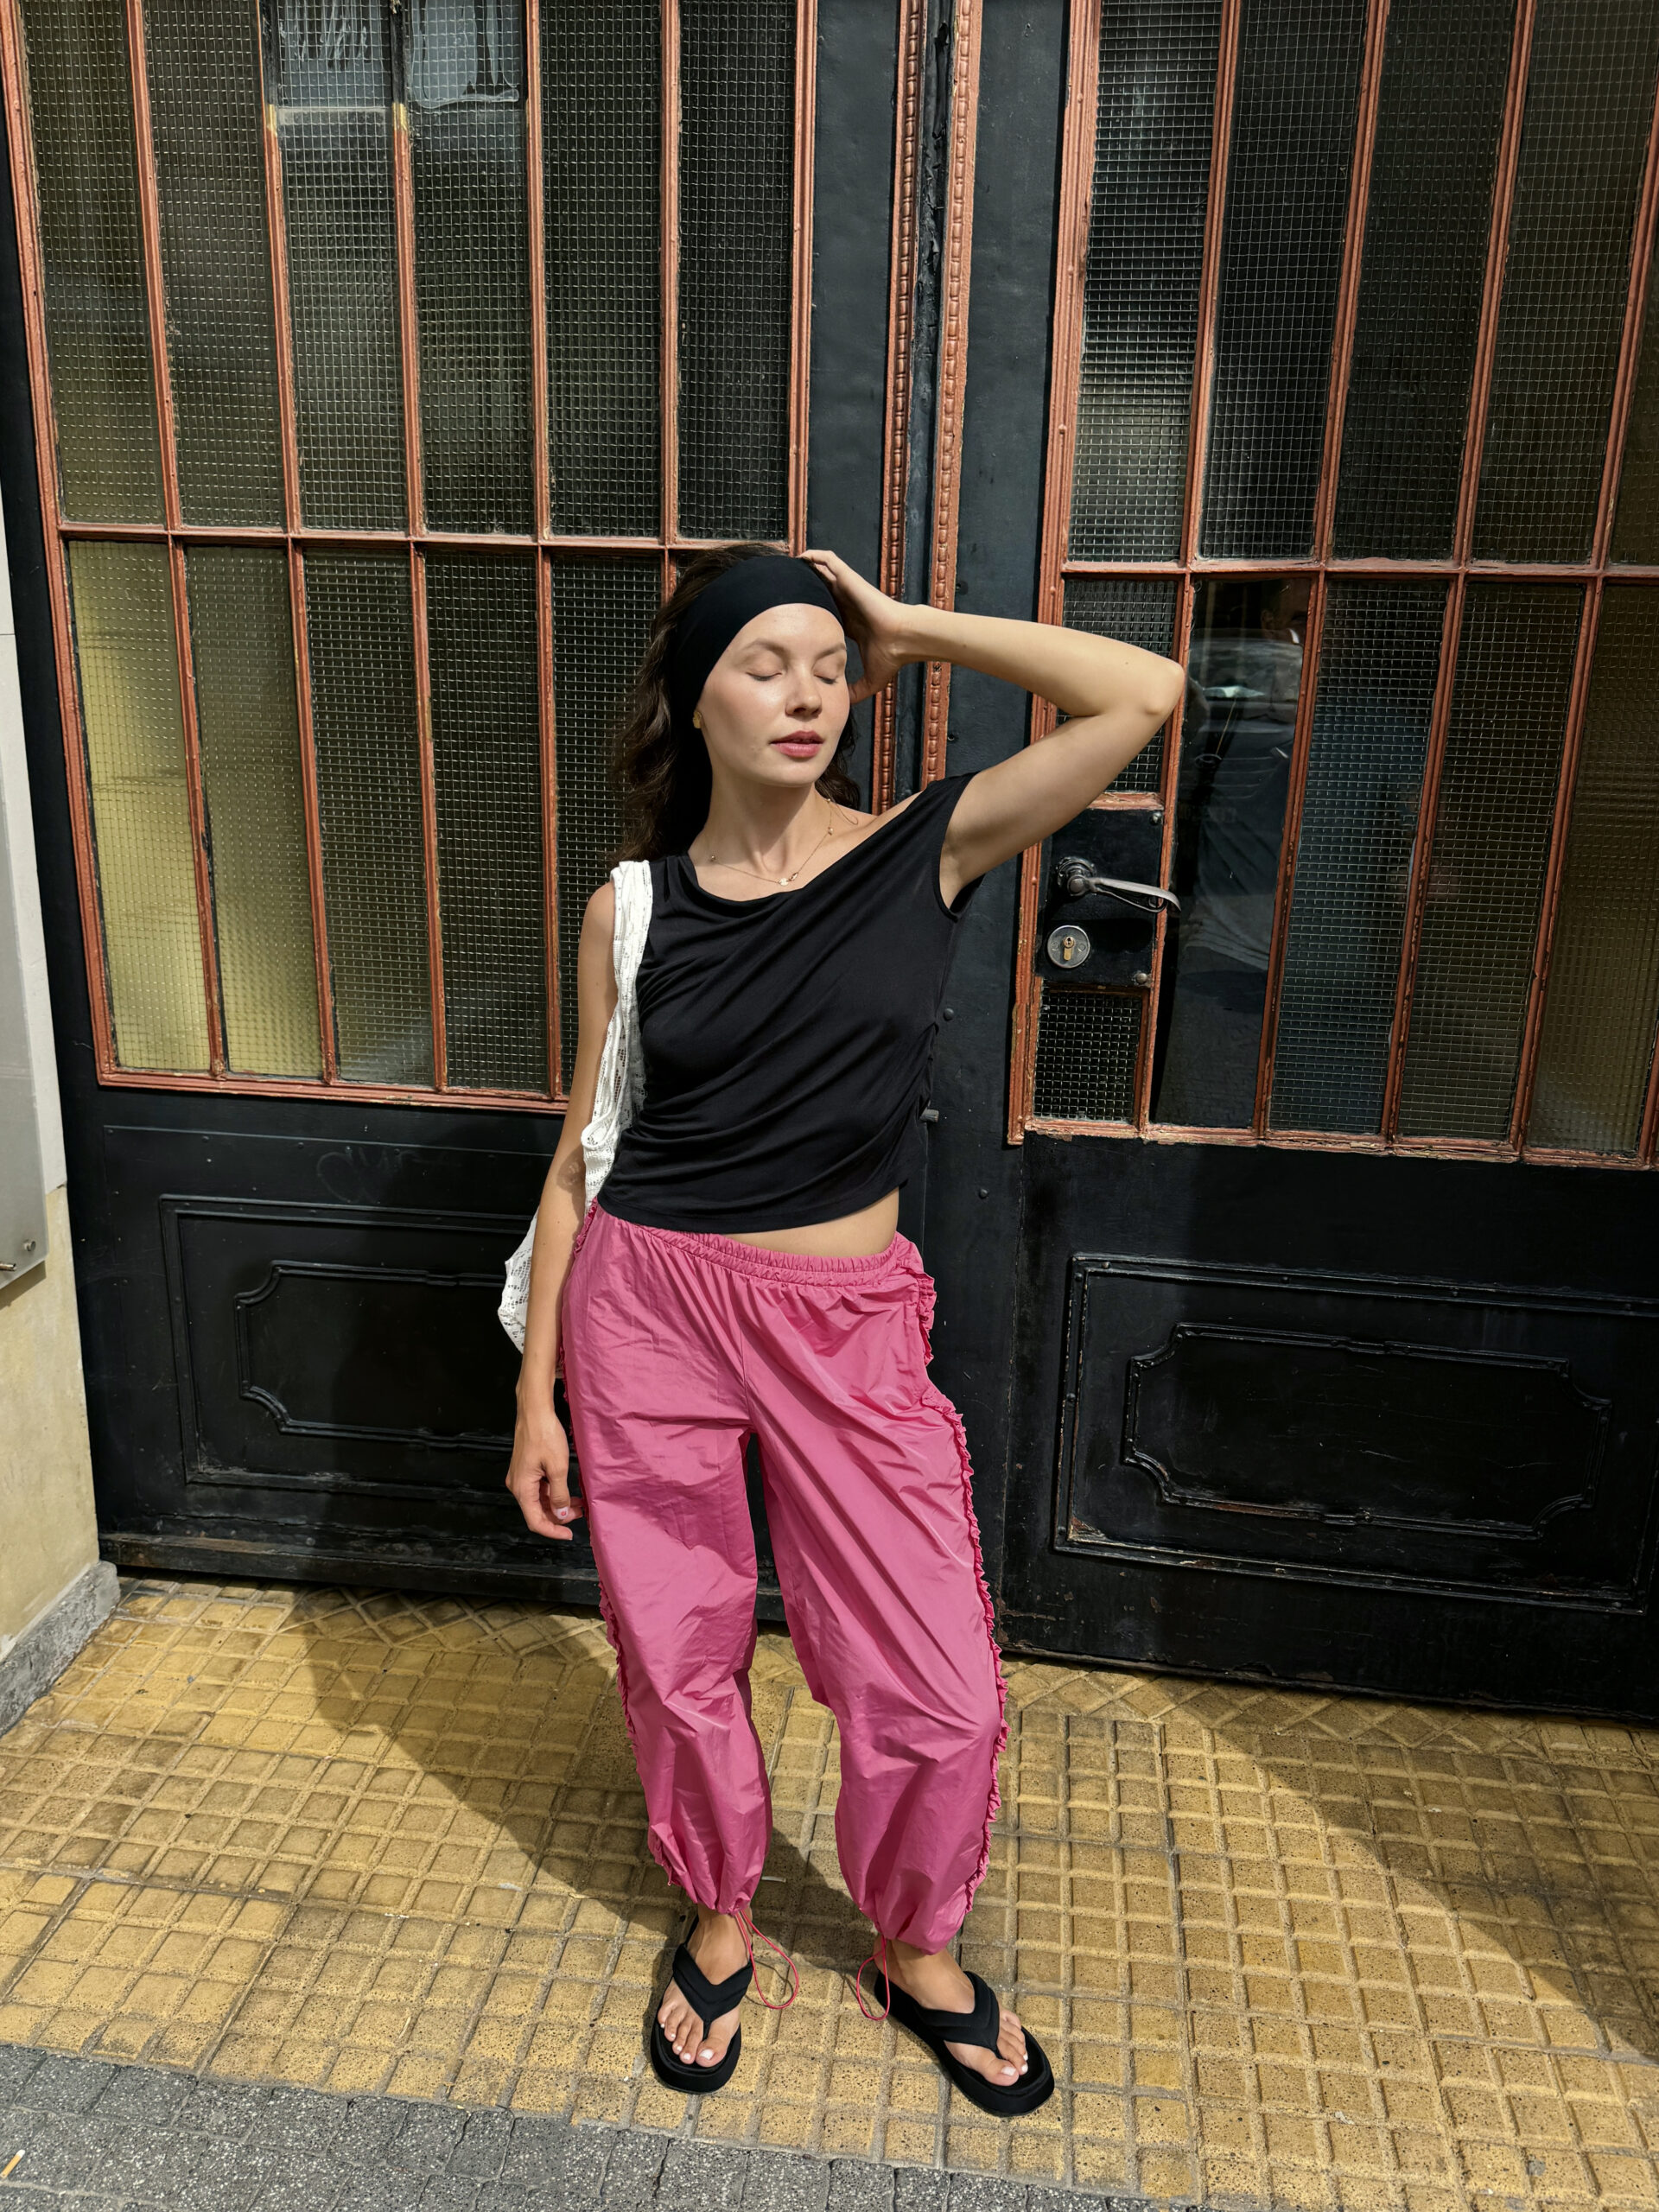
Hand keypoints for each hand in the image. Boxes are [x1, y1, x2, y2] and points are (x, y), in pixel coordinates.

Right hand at [507, 1401, 583, 1541]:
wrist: (535, 1411)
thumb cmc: (544, 1435)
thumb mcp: (557, 1467)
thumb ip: (559, 1495)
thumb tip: (560, 1515)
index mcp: (522, 1488)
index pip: (535, 1520)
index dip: (553, 1531)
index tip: (569, 1535)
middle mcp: (518, 1485)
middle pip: (537, 1512)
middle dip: (558, 1517)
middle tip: (580, 1513)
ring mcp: (521, 1477)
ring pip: (539, 1500)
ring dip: (557, 1505)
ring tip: (578, 1503)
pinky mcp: (526, 1469)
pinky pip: (539, 1488)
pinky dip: (553, 1493)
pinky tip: (567, 1491)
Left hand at [801, 547, 915, 705]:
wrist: (902, 640)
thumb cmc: (892, 656)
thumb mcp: (870, 680)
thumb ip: (856, 691)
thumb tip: (844, 704)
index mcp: (849, 622)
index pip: (824, 612)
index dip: (808, 611)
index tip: (789, 614)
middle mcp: (847, 603)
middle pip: (820, 588)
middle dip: (804, 584)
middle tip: (781, 586)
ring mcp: (849, 590)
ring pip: (823, 571)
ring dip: (807, 566)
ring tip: (787, 565)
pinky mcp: (850, 580)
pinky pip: (830, 561)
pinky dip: (816, 556)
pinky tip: (802, 556)